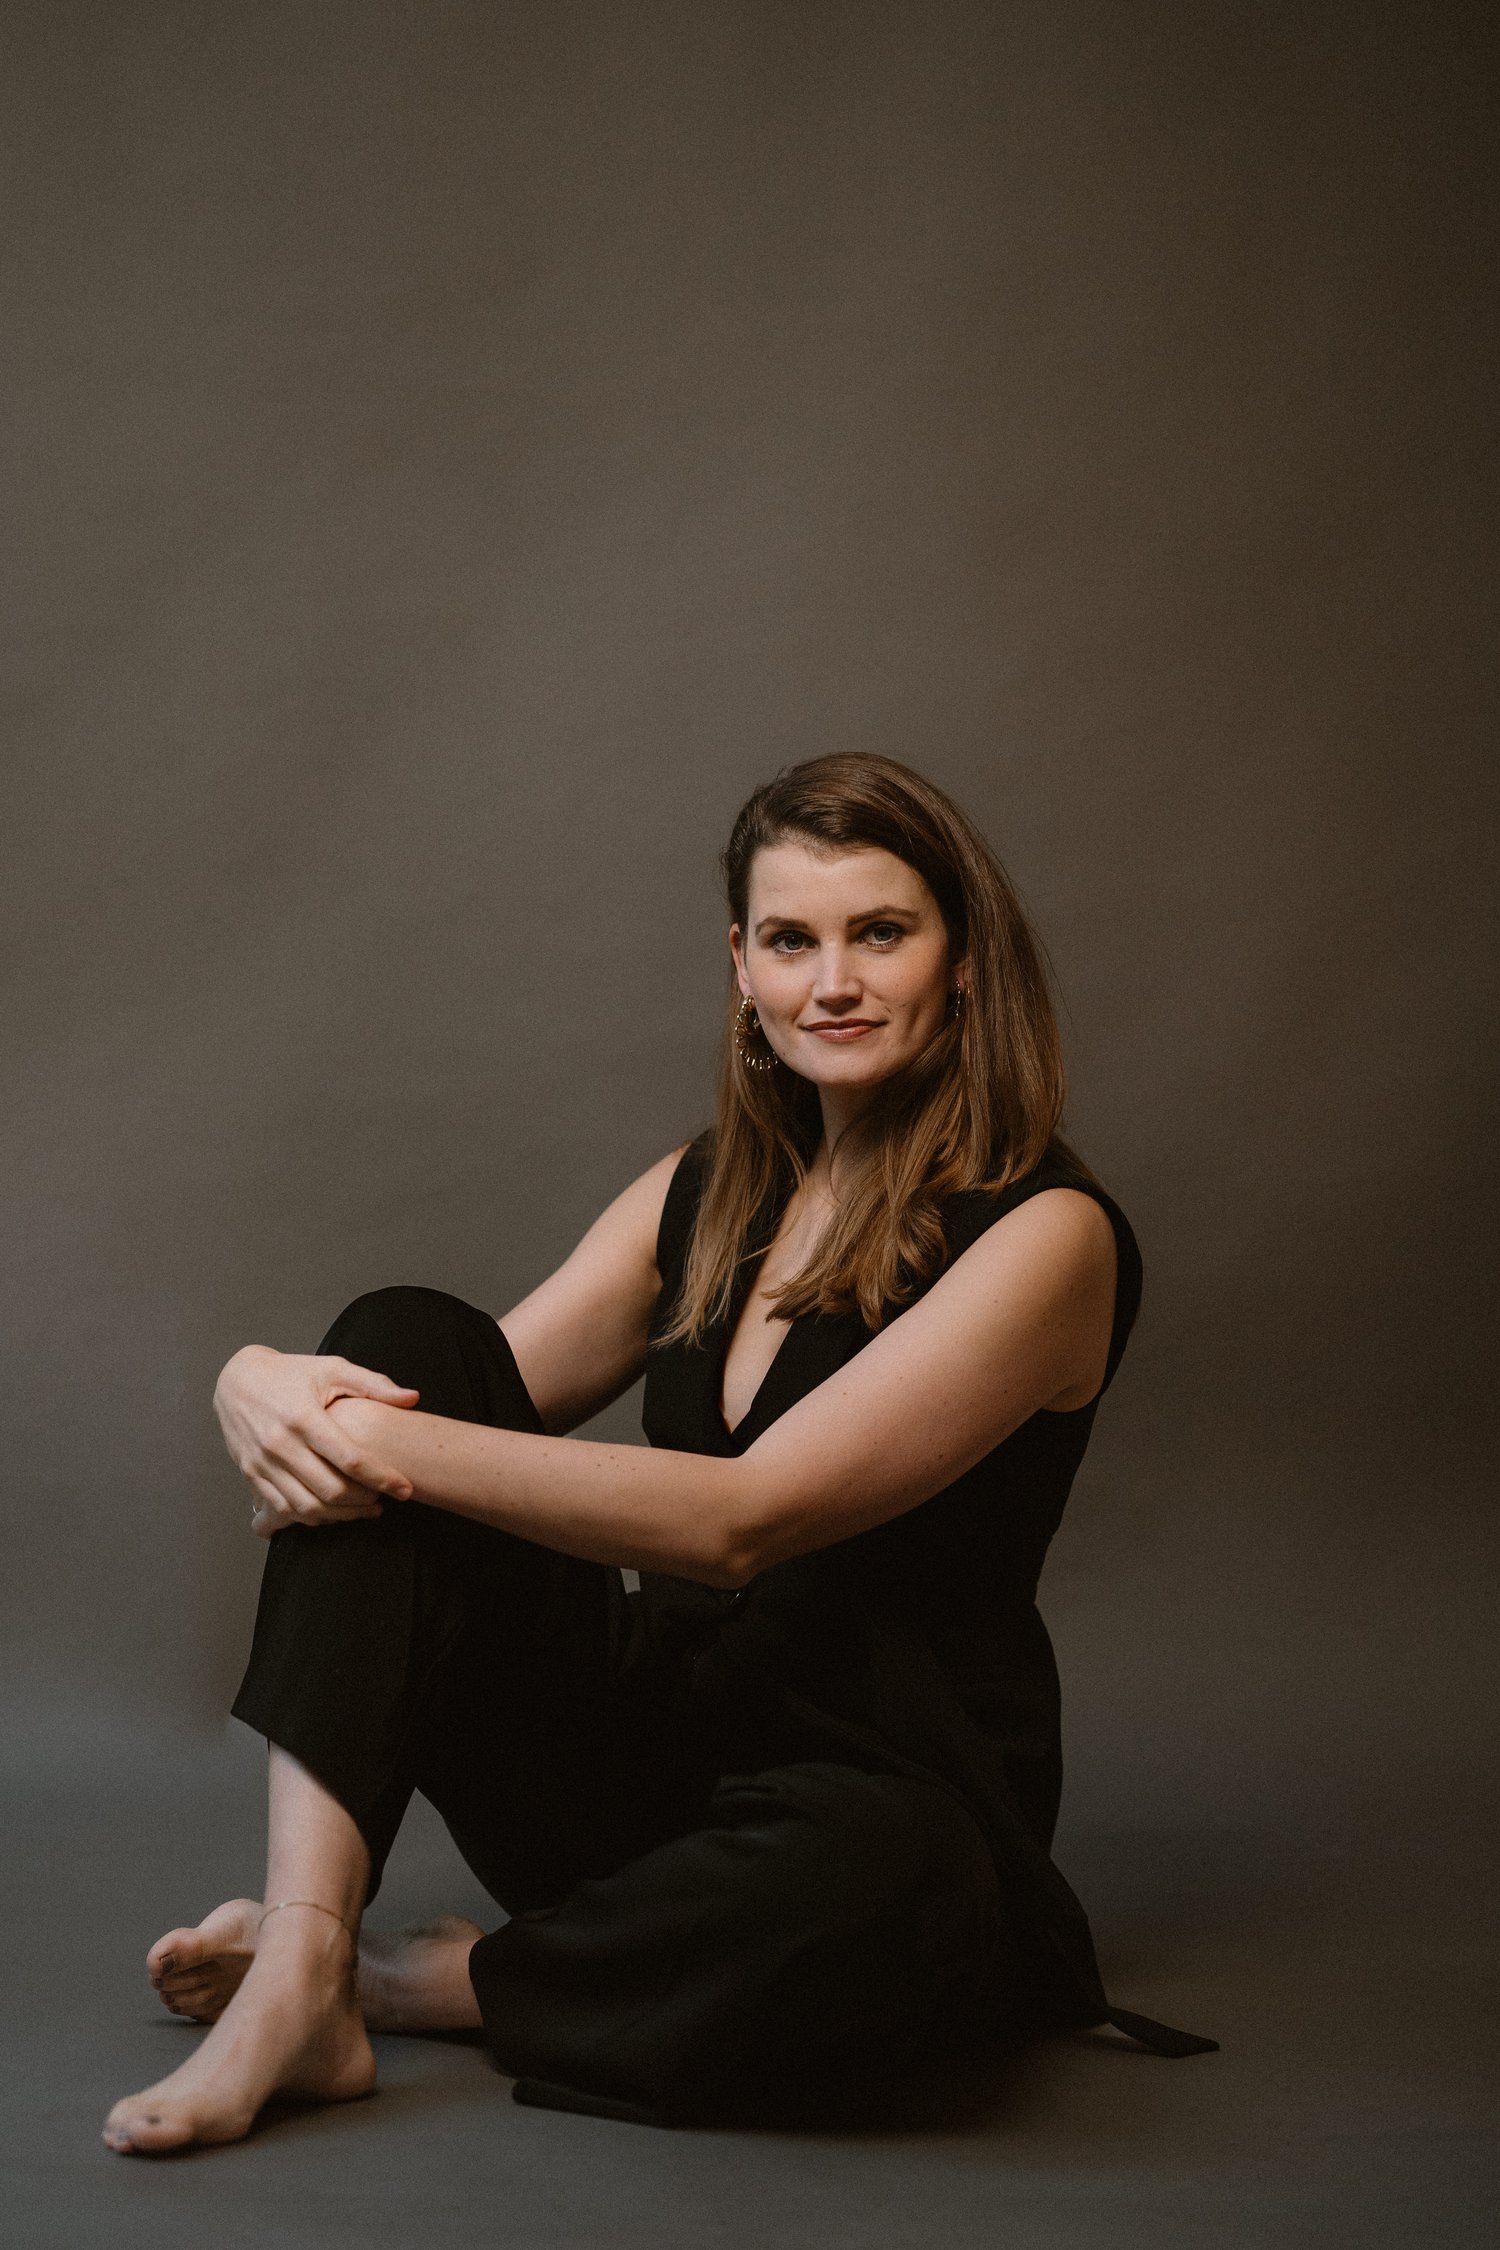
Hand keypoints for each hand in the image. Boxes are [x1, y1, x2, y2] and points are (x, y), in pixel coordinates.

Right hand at [213, 1344, 420, 1537]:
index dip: (383, 1478)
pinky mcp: (251, 1475)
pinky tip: (334, 1509)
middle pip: (330, 1490)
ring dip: (342, 1515)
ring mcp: (262, 1463)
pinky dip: (313, 1516)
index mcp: (304, 1418)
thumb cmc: (290, 1373)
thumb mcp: (332, 1368)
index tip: (405, 1488)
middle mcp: (280, 1444)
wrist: (236, 1380)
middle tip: (385, 1498)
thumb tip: (412, 1397)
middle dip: (365, 1501)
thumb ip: (373, 1384)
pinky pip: (285, 1509)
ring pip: (308, 1507)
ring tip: (365, 1508)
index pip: (350, 1459)